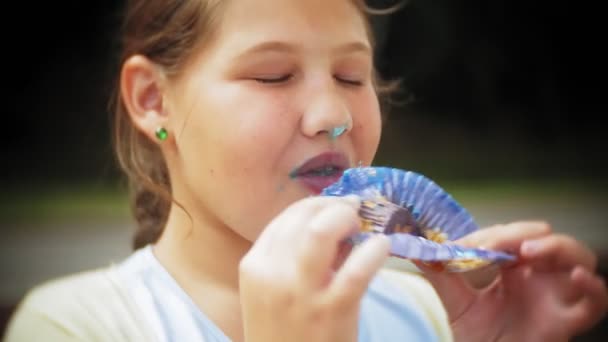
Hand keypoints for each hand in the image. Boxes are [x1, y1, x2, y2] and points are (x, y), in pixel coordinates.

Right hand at [239, 196, 389, 341]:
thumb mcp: (272, 292)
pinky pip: (357, 268)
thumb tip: (332, 223)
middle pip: (303, 218)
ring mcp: (300, 293)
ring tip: (363, 225)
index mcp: (254, 266)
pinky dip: (374, 250)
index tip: (333, 206)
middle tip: (352, 211)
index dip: (315, 205)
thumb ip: (291, 259)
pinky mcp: (330, 311)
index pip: (286, 218)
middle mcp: (272, 274)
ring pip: (322, 231)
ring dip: (346, 219)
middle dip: (333, 206)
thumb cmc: (283, 332)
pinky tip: (381, 247)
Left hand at [422, 221, 607, 341]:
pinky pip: (596, 301)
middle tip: (499, 243)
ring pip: (579, 257)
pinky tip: (578, 277)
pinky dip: (594, 287)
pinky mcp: (568, 320)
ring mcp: (556, 295)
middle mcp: (539, 275)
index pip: (512, 236)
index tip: (467, 244)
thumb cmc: (477, 336)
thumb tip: (417, 249)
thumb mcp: (456, 302)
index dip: (494, 234)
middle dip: (524, 233)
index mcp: (514, 267)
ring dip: (557, 248)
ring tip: (530, 252)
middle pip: (547, 238)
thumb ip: (440, 274)